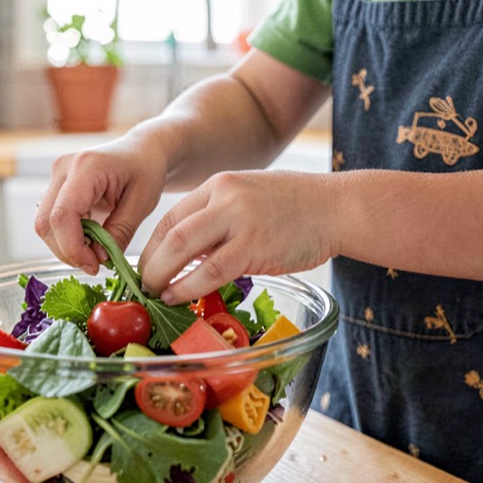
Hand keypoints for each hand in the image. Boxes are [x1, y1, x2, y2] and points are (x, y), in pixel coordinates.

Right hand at [34, 139, 167, 274]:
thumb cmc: (145, 170)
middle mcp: (62, 168)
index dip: (72, 248)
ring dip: (66, 245)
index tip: (94, 266)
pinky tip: (89, 238)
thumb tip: (98, 259)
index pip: (61, 216)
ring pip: (44, 224)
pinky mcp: (55, 187)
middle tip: (95, 264)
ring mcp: (55, 177)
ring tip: (95, 250)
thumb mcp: (142, 203)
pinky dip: (67, 236)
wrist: (142, 151)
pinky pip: (51, 220)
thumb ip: (119, 232)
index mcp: (85, 167)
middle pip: (46, 223)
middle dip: (67, 251)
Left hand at [139, 170, 333, 302]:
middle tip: (144, 288)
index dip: (151, 248)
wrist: (338, 207)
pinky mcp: (254, 245)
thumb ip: (220, 221)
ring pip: (182, 250)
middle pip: (170, 234)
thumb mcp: (250, 200)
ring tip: (156, 296)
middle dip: (150, 265)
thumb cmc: (297, 209)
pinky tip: (179, 297)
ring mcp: (239, 220)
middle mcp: (224, 197)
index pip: (170, 218)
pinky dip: (188, 286)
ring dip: (162, 277)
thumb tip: (191, 255)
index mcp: (218, 185)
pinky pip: (210, 270)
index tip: (145, 270)